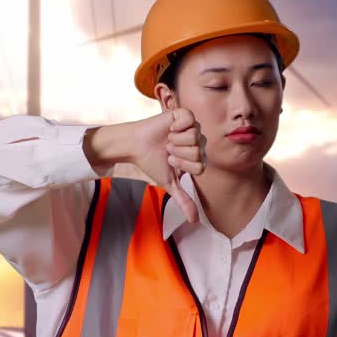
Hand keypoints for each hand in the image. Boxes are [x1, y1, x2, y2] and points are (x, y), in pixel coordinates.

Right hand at [133, 108, 206, 222]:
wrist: (136, 145)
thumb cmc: (153, 162)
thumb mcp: (170, 183)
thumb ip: (183, 200)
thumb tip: (194, 221)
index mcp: (198, 157)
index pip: (200, 166)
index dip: (182, 165)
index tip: (171, 160)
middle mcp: (198, 142)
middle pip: (197, 152)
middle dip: (178, 153)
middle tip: (168, 149)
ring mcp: (192, 127)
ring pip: (194, 137)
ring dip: (175, 140)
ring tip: (167, 139)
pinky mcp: (184, 115)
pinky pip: (189, 120)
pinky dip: (176, 125)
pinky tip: (170, 128)